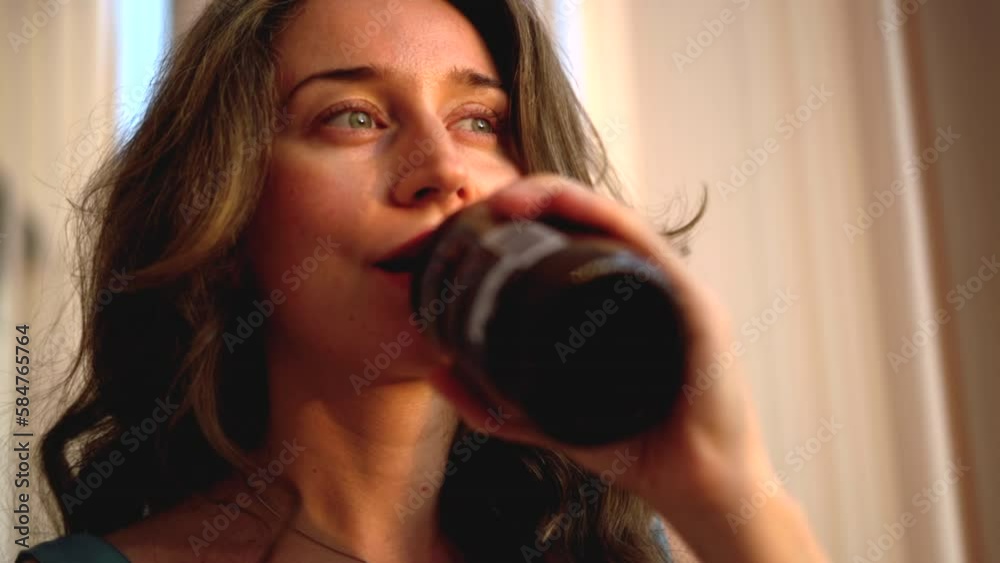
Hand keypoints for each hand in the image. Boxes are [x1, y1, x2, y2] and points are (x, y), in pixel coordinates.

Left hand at [426, 174, 828, 561]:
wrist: (698, 489)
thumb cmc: (634, 449)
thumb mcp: (548, 421)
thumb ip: (495, 404)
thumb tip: (436, 375)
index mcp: (619, 300)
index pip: (573, 239)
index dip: (526, 216)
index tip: (476, 220)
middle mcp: (648, 285)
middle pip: (591, 219)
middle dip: (536, 197)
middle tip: (486, 204)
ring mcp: (675, 291)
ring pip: (615, 221)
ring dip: (562, 197)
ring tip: (510, 202)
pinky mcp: (697, 308)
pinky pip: (650, 249)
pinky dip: (607, 221)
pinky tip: (570, 211)